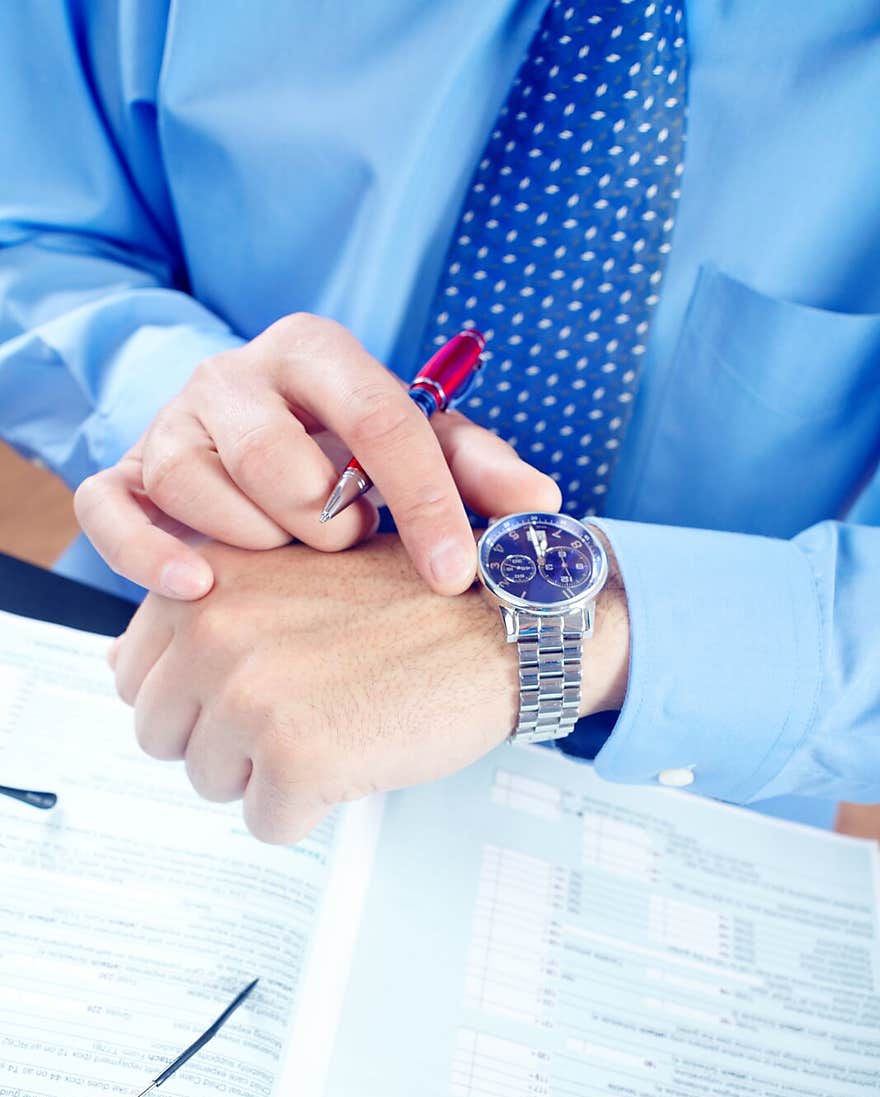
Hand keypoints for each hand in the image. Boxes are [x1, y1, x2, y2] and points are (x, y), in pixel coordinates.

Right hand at [74, 314, 559, 599]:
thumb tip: (542, 503)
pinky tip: (200, 587)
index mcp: (316, 352)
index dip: (423, 504)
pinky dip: (152, 555)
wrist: (254, 437)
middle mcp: (235, 375)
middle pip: (278, 457)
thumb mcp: (420, 445)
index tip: (453, 574)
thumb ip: (478, 467)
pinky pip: (115, 512)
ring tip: (287, 552)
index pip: (379, 419)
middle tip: (347, 541)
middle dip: (326, 523)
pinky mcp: (127, 473)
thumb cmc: (345, 449)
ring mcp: (173, 424)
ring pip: (198, 484)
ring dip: (256, 540)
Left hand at [110, 535, 628, 843]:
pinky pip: (269, 824)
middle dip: (226, 737)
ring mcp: (250, 696)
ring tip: (337, 718)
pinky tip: (358, 753)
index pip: (133, 678)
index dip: (199, 694)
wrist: (505, 620)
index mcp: (200, 581)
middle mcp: (210, 630)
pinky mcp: (298, 759)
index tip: (265, 678)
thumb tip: (113, 665)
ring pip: (211, 784)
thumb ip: (196, 614)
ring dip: (270, 771)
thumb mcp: (285, 575)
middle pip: (163, 738)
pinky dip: (312, 808)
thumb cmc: (405, 598)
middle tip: (307, 703)